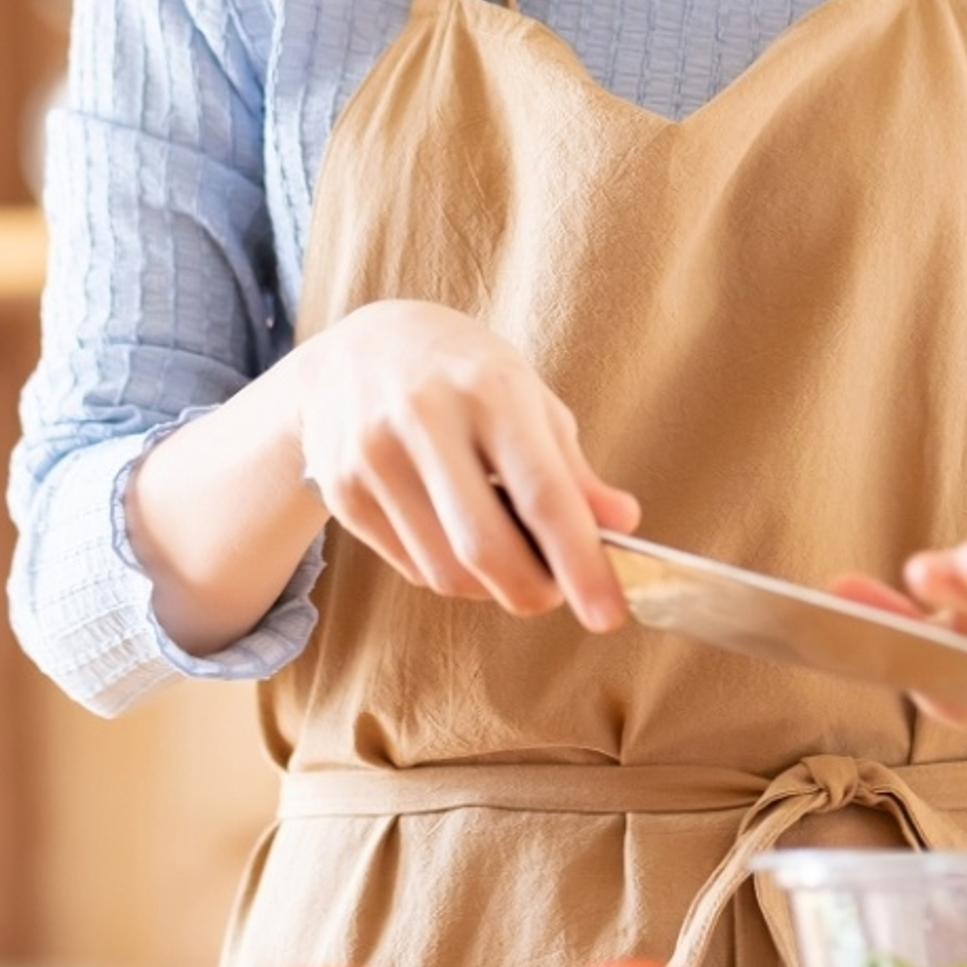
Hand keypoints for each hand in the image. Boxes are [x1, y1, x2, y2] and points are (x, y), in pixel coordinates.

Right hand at [291, 301, 639, 630]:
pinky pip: (412, 568)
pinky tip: (453, 533)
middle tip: (556, 591)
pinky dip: (448, 570)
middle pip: (485, 548)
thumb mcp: (528, 400)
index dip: (581, 563)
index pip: (543, 495)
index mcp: (489, 388)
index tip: (610, 615)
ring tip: (506, 552)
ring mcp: (374, 456)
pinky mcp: (343, 491)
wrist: (355, 352)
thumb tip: (623, 526)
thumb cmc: (463, 376)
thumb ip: (573, 470)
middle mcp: (425, 418)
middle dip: (533, 591)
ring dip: (490, 586)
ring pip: (446, 571)